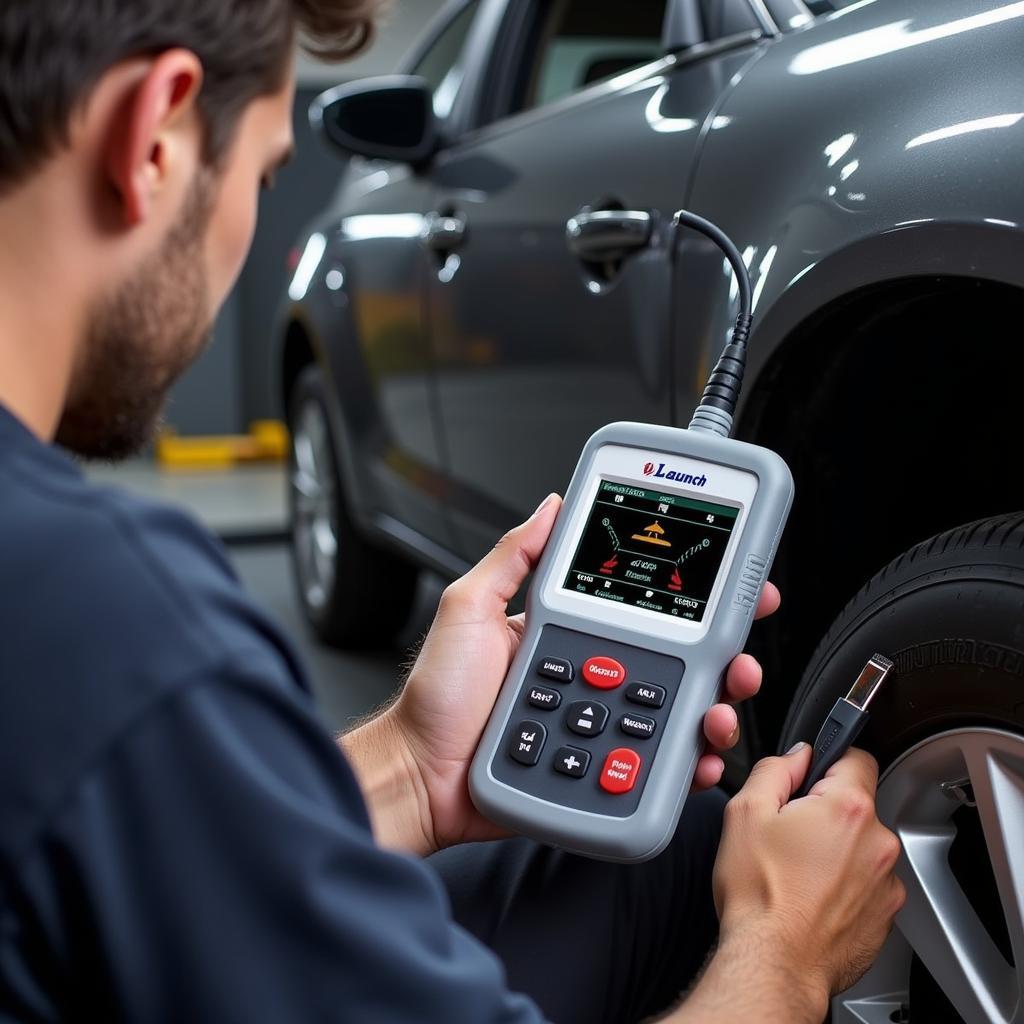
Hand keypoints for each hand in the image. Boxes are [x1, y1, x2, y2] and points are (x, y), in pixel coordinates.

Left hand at [351, 494, 778, 853]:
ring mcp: (601, 724)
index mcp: (571, 634)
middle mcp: (594, 676)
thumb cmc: (437, 697)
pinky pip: (655, 767)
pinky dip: (687, 764)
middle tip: (740, 656)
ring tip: (719, 709)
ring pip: (677, 715)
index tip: (731, 587)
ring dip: (716, 709)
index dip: (692, 598)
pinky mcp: (601, 771)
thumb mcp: (468, 608)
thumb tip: (550, 507)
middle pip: (676, 664)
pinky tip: (698, 758)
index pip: (644, 610)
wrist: (419, 774)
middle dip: (724, 658)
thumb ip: (512, 558)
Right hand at [709, 745, 904, 1015]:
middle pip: (857, 804)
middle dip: (826, 810)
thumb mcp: (746, 811)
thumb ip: (775, 769)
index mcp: (848, 809)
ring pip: (862, 845)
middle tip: (789, 832)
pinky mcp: (886, 916)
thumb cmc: (760, 897)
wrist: (774, 965)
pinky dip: (845, 885)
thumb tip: (796, 757)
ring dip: (838, 849)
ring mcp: (887, 883)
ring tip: (798, 870)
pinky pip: (867, 883)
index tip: (808, 777)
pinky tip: (811, 896)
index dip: (826, 761)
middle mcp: (878, 843)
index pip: (855, 756)